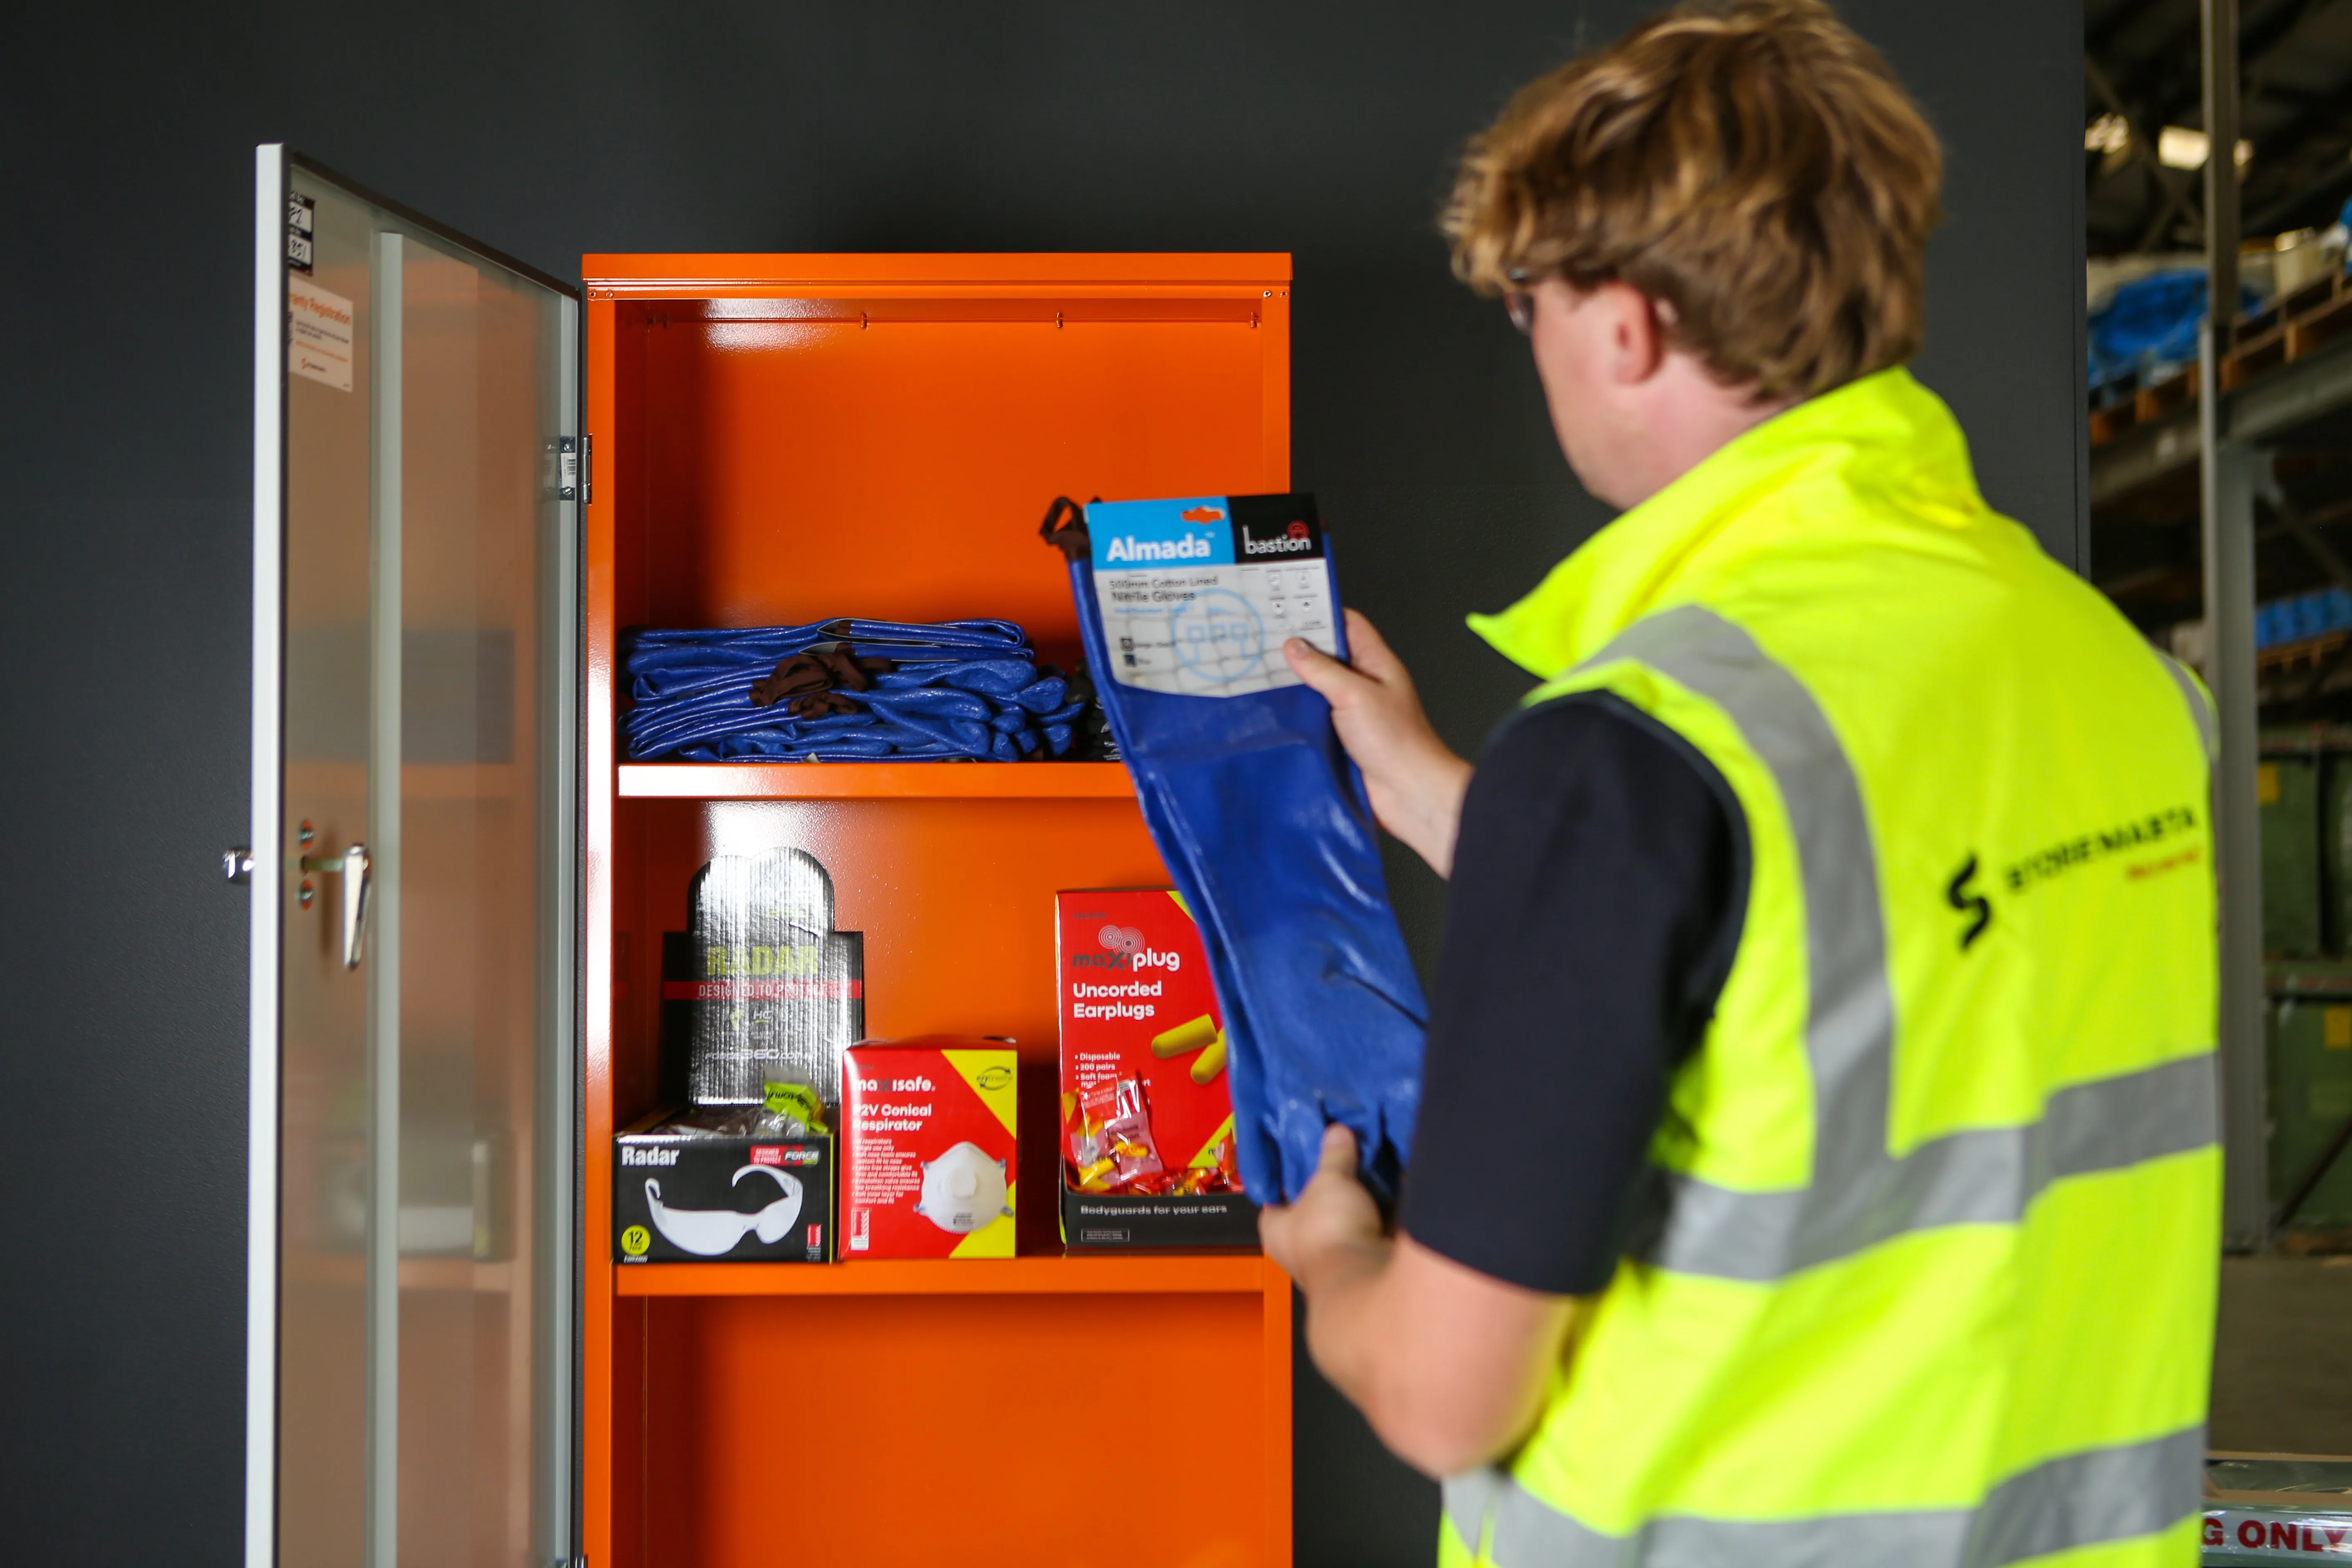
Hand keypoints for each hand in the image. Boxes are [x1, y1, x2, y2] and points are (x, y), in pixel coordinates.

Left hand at [1260, 1123, 1388, 1293]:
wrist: (1368, 1274)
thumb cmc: (1328, 1229)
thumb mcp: (1328, 1180)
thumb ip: (1333, 1156)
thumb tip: (1336, 1132)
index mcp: (1276, 1230)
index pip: (1275, 1200)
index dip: (1287, 1179)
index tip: (1304, 1155)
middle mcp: (1303, 1249)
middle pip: (1317, 1208)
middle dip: (1333, 1186)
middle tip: (1346, 1154)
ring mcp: (1338, 1258)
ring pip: (1349, 1218)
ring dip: (1361, 1198)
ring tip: (1373, 1164)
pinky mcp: (1369, 1261)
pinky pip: (1377, 1228)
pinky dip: (1386, 1211)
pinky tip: (1396, 1185)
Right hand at [1286, 610, 1472, 875]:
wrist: (1407, 794)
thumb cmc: (1396, 742)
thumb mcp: (1356, 694)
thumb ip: (1322, 670)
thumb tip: (1294, 647)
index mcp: (1376, 664)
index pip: (1349, 626)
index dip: (1322, 613)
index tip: (1290, 606)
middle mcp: (1362, 685)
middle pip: (1327, 657)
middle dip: (1298, 650)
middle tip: (1263, 640)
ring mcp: (1350, 713)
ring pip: (1315, 689)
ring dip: (1292, 685)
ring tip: (1257, 672)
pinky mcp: (1338, 740)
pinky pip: (1311, 720)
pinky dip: (1293, 715)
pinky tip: (1270, 711)